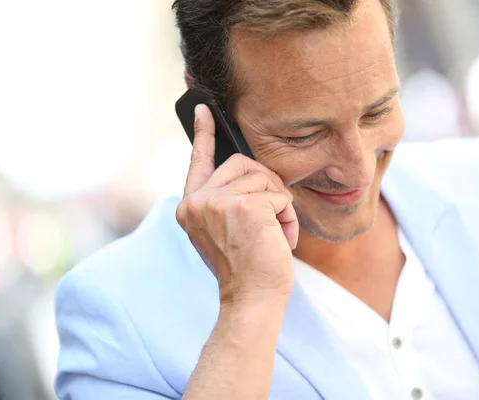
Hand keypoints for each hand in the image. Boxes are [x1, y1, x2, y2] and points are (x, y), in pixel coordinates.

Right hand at [176, 104, 298, 306]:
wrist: (252, 299)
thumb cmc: (247, 267)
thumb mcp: (228, 229)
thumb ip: (229, 198)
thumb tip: (251, 169)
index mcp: (191, 207)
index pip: (198, 160)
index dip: (203, 133)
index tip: (204, 109)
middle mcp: (196, 202)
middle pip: (242, 163)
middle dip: (266, 184)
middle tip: (272, 215)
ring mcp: (217, 203)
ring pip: (263, 178)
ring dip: (278, 204)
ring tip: (275, 234)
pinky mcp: (243, 207)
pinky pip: (278, 194)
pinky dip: (287, 216)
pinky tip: (281, 239)